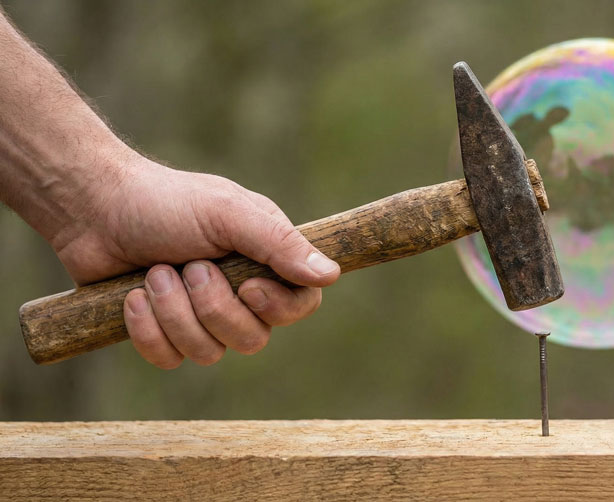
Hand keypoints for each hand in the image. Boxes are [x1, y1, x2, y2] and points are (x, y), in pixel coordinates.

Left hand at [52, 153, 339, 368]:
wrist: (93, 210)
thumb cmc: (164, 202)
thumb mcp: (227, 214)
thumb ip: (280, 244)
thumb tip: (330, 275)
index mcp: (265, 258)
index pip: (300, 304)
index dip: (278, 308)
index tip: (248, 287)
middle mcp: (240, 291)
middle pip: (254, 338)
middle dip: (212, 307)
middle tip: (189, 267)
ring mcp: (201, 316)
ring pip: (209, 353)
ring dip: (175, 313)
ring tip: (154, 274)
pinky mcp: (165, 333)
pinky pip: (171, 360)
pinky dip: (148, 330)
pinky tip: (133, 297)